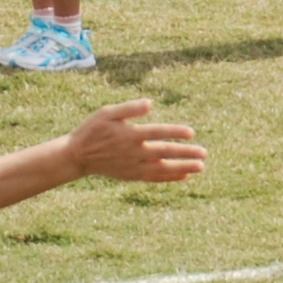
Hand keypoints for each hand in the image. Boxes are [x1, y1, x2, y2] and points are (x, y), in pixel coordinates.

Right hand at [60, 97, 207, 183]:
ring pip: (162, 168)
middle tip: (204, 153)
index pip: (157, 133)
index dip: (175, 132)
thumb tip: (150, 104)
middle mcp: (133, 152)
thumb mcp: (107, 113)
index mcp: (129, 134)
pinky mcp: (131, 176)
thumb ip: (129, 108)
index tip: (191, 133)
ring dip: (182, 168)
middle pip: (164, 152)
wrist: (78, 155)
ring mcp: (133, 166)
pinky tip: (183, 176)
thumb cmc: (93, 130)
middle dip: (185, 153)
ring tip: (200, 167)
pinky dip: (169, 178)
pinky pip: (154, 178)